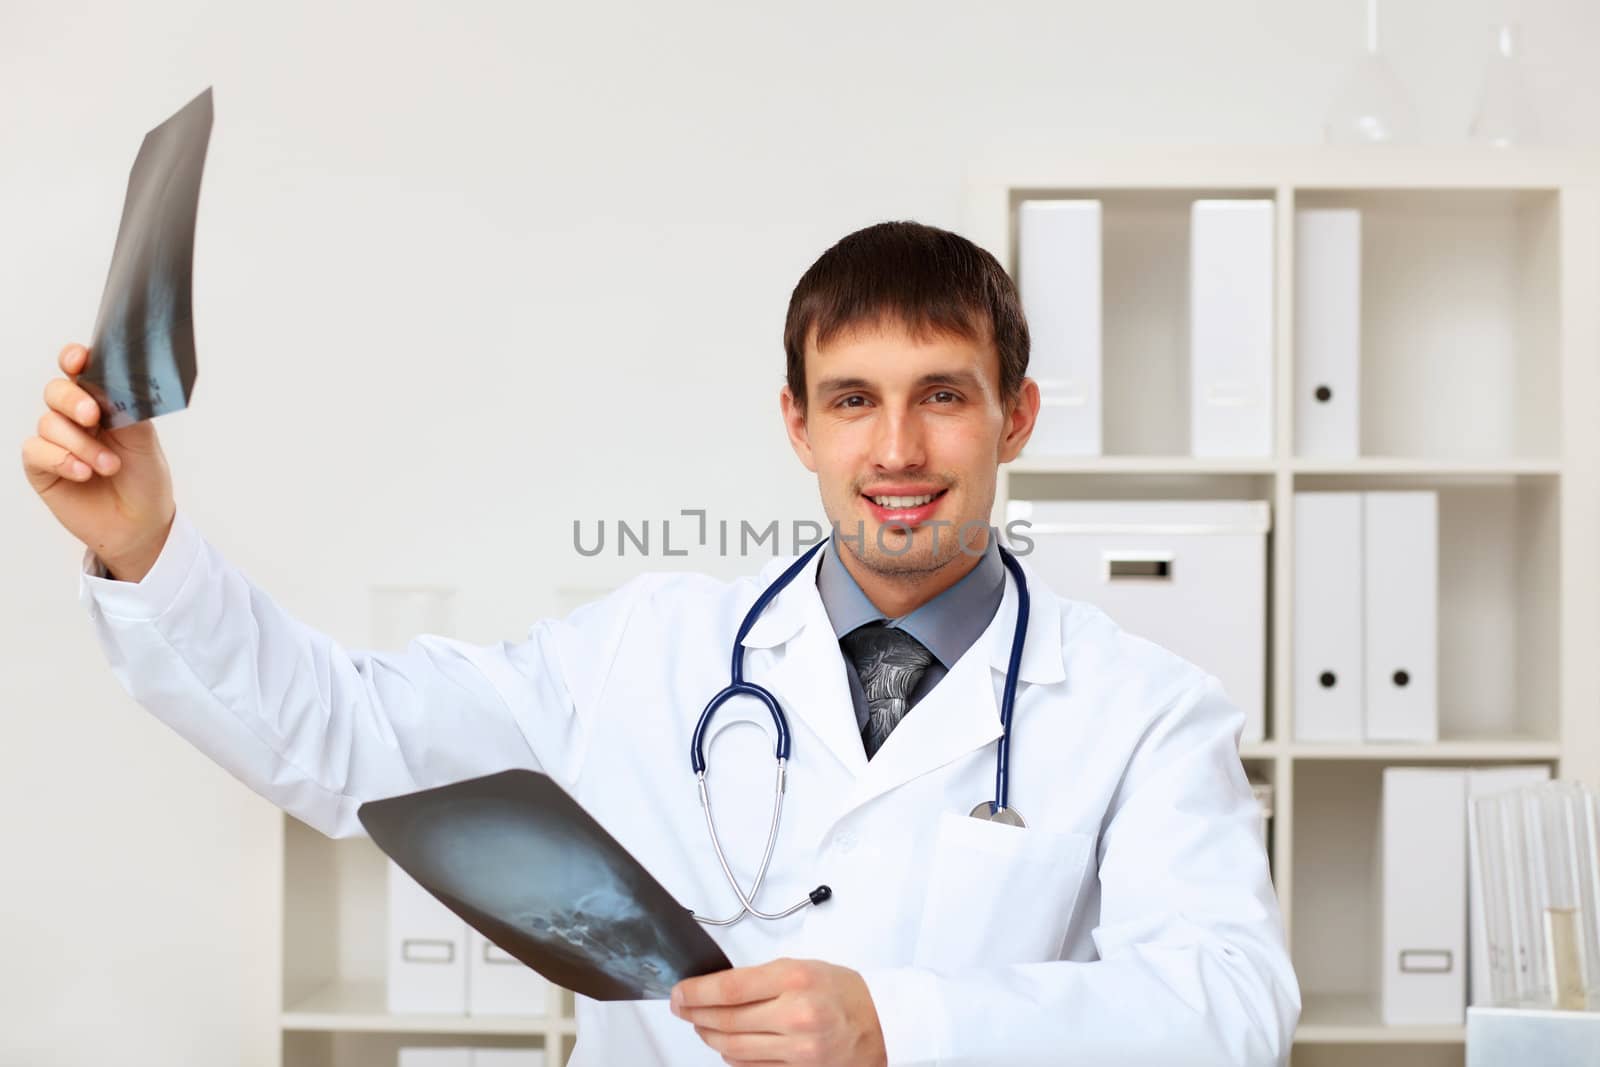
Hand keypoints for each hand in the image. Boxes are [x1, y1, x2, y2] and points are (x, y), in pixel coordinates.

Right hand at [20, 343, 174, 580]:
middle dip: (73, 401)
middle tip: (93, 416)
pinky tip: (83, 473)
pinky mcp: (42, 468)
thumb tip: (113, 384)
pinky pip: (36, 451)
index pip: (80, 372)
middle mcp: (75, 419)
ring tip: (108, 466)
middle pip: (56, 391)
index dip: (74, 360)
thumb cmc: (145, 480)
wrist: (140, 524)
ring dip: (81, 444)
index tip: (78, 360)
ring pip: (49, 423)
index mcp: (102, 404)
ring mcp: (57, 442)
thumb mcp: (144, 441)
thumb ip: (126, 410)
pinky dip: (61, 460)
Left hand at [671, 957, 887, 1066]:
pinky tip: (728, 1043)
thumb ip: (762, 978)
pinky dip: (732, 1055)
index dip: (695, 992)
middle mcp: (796, 1016)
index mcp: (795, 980)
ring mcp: (797, 1051)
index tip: (680, 992)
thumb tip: (717, 988)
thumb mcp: (803, 968)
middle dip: (695, 1013)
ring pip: (733, 1048)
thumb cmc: (845, 993)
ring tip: (702, 1023)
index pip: (729, 989)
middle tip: (682, 1006)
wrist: (883, 1025)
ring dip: (710, 1035)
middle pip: (725, 1020)